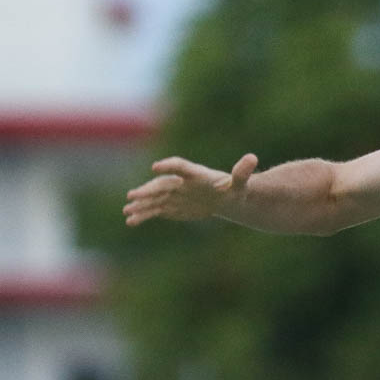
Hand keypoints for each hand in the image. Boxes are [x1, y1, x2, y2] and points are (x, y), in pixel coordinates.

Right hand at [123, 154, 256, 225]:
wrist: (228, 197)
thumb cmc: (236, 188)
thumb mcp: (241, 182)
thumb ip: (243, 172)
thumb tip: (252, 158)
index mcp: (196, 174)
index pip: (180, 167)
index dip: (169, 166)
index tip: (157, 167)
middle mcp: (181, 182)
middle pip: (162, 185)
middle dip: (148, 190)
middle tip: (132, 195)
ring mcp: (175, 194)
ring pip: (155, 199)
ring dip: (141, 204)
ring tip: (127, 210)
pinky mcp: (173, 205)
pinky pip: (156, 210)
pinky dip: (144, 215)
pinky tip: (130, 221)